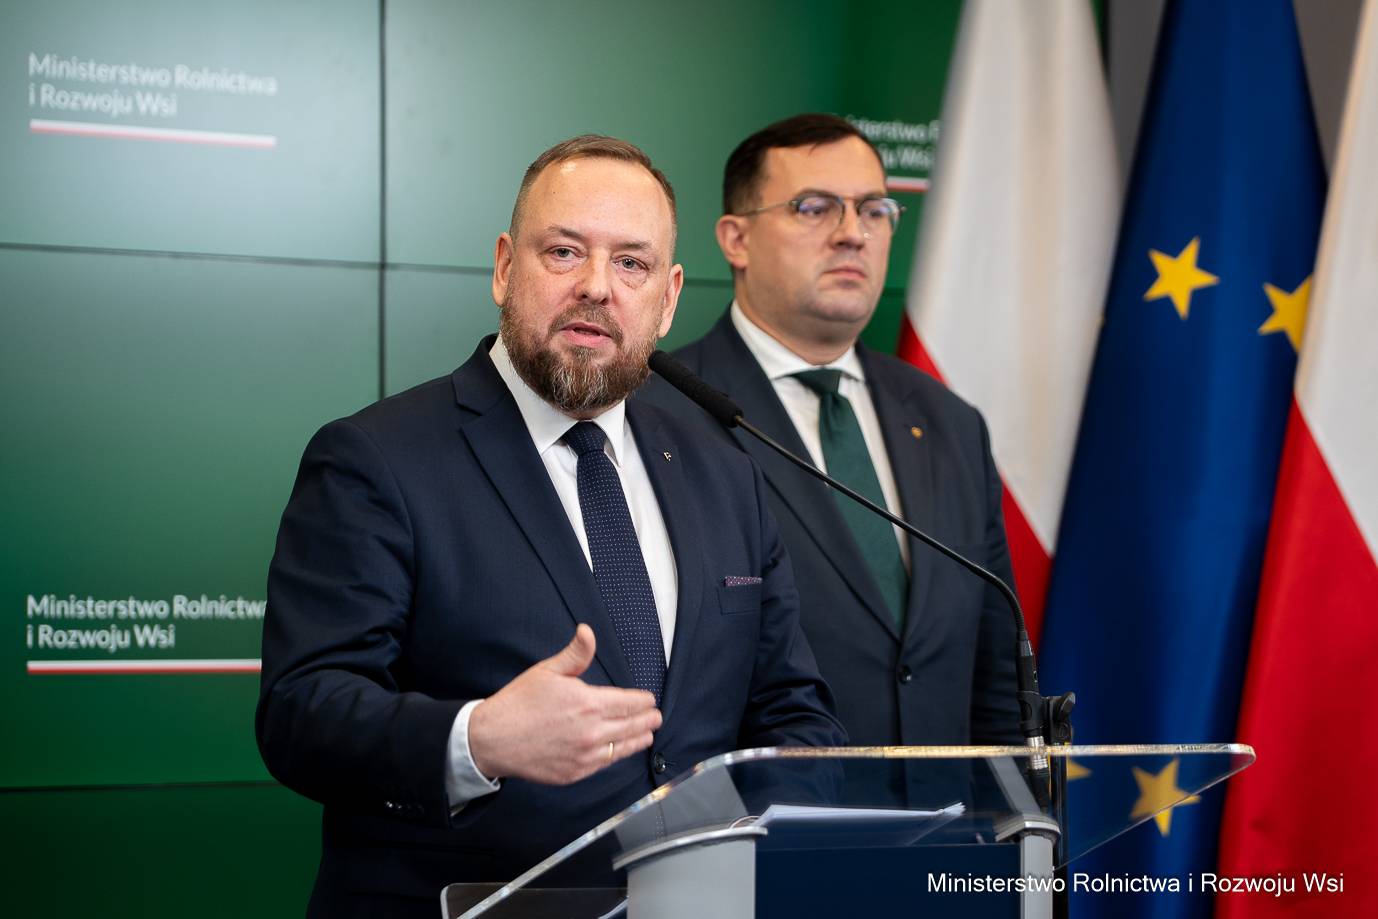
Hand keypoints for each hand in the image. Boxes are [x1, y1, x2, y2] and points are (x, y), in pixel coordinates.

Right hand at [467, 624, 661, 784]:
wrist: (493, 739)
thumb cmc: (519, 703)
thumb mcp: (548, 671)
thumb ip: (575, 654)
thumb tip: (588, 631)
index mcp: (589, 703)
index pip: (630, 703)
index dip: (643, 701)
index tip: (649, 700)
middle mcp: (592, 731)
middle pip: (633, 726)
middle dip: (648, 720)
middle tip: (656, 717)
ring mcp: (585, 756)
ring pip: (624, 748)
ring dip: (640, 739)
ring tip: (648, 735)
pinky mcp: (576, 773)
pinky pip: (605, 764)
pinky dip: (618, 756)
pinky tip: (621, 751)